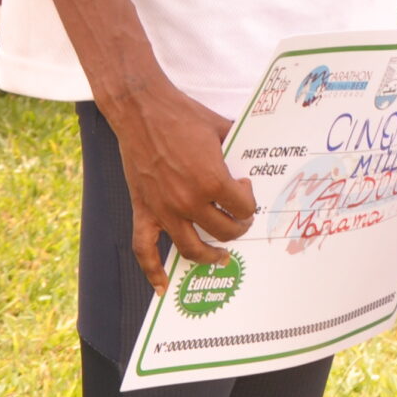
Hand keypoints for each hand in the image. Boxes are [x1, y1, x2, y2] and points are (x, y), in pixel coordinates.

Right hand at [101, 77, 253, 293]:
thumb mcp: (222, 129)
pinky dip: (153, 272)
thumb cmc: (183, 116)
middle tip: (240, 218)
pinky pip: (145, 250)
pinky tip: (163, 286)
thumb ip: (239, 148)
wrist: (142, 111)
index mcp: (212, 181)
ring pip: (193, 249)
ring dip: (210, 256)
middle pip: (224, 231)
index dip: (249, 201)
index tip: (244, 189)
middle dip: (238, 226)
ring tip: (221, 256)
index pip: (243, 207)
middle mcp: (190, 202)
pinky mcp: (144, 211)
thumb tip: (254, 155)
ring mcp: (165, 210)